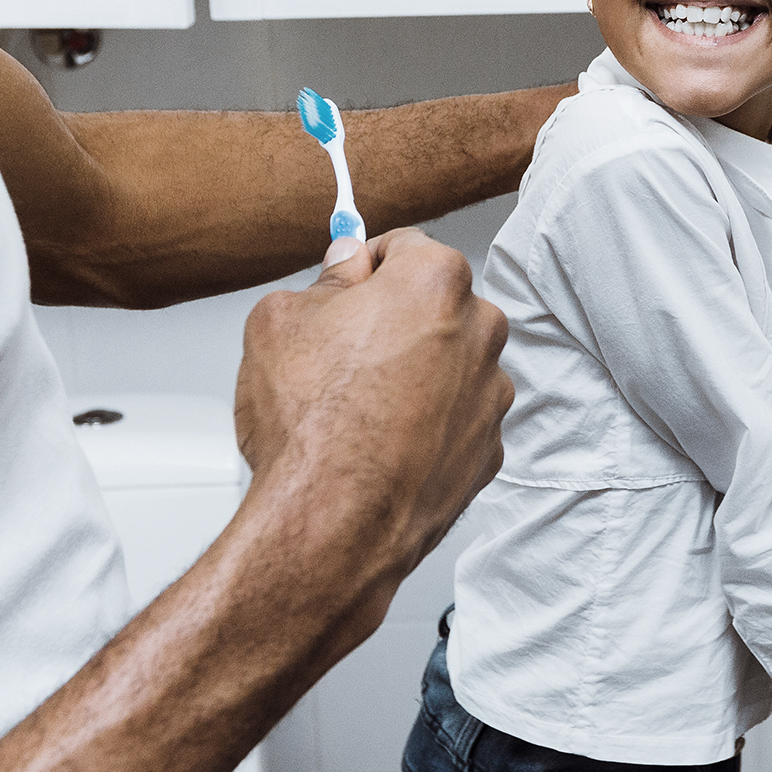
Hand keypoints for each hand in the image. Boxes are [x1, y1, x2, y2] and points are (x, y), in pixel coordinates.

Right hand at [234, 228, 510, 633]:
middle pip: (433, 305)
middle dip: (392, 320)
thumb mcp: (281, 319)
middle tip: (340, 351)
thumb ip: (326, 280)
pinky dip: (426, 425)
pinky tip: (380, 444)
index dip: (364, 267)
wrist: (333, 525)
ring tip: (355, 408)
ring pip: (447, 364)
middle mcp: (480, 332)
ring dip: (413, 374)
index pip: (404, 246)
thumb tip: (344, 268)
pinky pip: (454, 419)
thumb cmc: (311, 426)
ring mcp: (490, 395)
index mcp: (436, 281)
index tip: (346, 283)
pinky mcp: (488, 451)